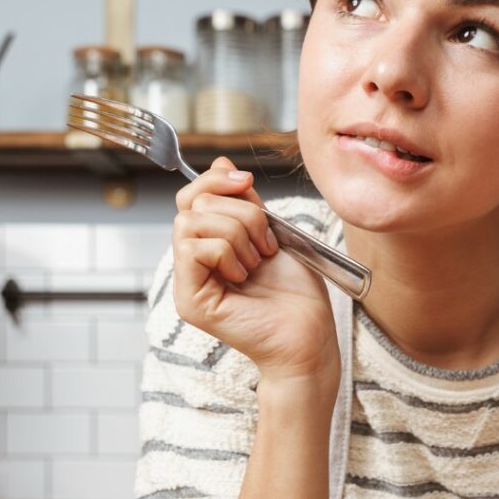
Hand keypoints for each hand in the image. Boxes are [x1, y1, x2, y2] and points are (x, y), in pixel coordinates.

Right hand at [172, 157, 340, 389]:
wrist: (310, 335)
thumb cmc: (297, 293)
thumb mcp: (274, 232)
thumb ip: (246, 203)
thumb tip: (222, 163)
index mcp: (210, 246)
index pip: (191, 198)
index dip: (215, 181)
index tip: (248, 183)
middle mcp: (192, 263)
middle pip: (192, 204)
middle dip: (240, 213)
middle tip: (266, 246)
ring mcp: (187, 283)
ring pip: (191, 223)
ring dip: (237, 234)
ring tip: (257, 263)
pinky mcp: (190, 300)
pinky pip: (193, 249)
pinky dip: (227, 253)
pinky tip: (245, 275)